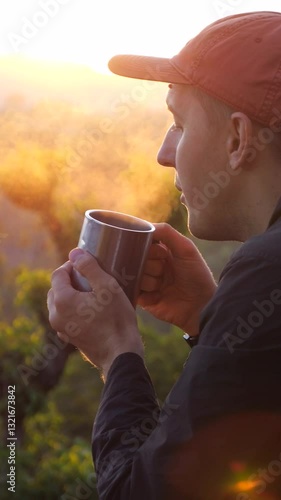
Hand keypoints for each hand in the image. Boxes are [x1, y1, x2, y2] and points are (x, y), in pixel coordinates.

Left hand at [47, 249, 143, 378]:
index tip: (85, 263)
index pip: (58, 274)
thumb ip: (89, 267)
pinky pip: (65, 317)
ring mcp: (61, 329)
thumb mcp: (107, 287)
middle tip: (88, 276)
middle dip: (69, 279)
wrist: (120, 354)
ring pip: (59, 304)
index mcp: (62, 300)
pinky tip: (90, 309)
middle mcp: (56, 315)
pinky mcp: (69, 337)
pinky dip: (73, 309)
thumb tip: (74, 253)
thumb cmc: (117, 319)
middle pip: (55, 289)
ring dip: (70, 294)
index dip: (70, 265)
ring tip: (90, 292)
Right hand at [138, 223, 216, 335]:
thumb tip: (144, 225)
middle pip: (136, 259)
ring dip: (150, 281)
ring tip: (163, 287)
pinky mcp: (143, 300)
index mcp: (160, 251)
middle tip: (165, 272)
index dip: (148, 248)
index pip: (142, 242)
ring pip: (135, 276)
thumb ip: (167, 232)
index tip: (162, 254)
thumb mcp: (186, 249)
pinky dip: (146, 294)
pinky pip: (133, 292)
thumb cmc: (197, 276)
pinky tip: (158, 297)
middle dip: (152, 266)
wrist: (201, 307)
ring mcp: (146, 282)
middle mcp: (151, 265)